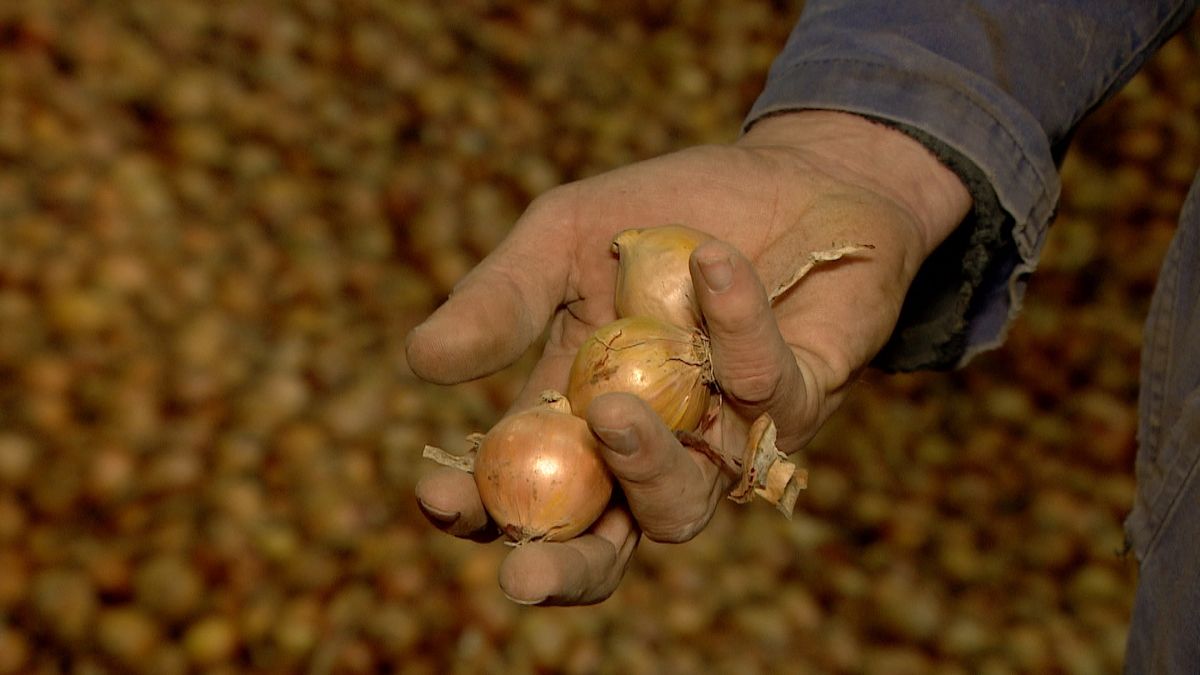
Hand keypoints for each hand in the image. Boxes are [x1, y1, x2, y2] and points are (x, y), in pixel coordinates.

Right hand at [406, 111, 970, 603]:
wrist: (791, 175)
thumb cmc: (666, 214)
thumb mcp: (564, 239)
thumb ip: (503, 299)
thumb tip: (420, 360)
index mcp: (575, 415)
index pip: (519, 491)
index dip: (476, 510)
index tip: (438, 493)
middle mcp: (648, 448)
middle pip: (601, 546)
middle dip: (561, 569)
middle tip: (524, 579)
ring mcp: (723, 439)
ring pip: (681, 506)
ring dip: (645, 468)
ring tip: (612, 412)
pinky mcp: (799, 405)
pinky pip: (765, 394)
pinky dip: (736, 327)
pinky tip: (715, 263)